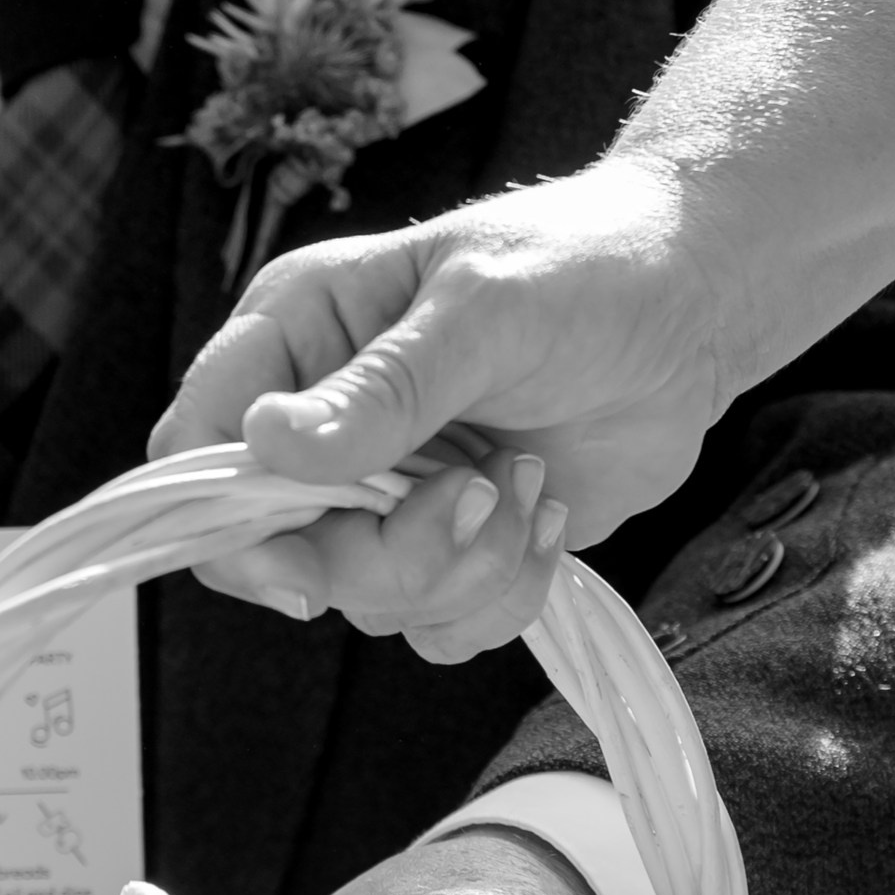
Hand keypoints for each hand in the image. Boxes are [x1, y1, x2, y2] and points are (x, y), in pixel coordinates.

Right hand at [148, 156, 731, 658]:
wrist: (698, 305)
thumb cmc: (585, 266)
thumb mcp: (484, 311)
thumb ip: (384, 389)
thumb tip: (269, 443)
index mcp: (297, 337)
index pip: (197, 448)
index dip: (231, 517)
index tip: (309, 546)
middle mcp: (327, 424)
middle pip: (281, 554)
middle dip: (388, 553)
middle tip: (477, 493)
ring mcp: (389, 495)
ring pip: (367, 602)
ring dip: (464, 568)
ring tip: (530, 484)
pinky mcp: (456, 545)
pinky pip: (440, 627)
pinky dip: (503, 594)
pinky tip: (549, 518)